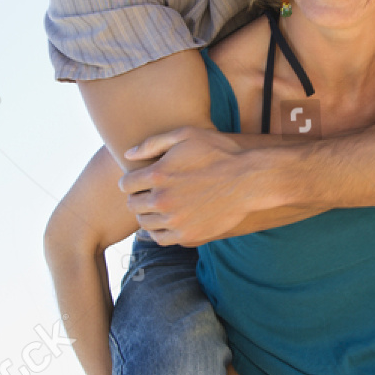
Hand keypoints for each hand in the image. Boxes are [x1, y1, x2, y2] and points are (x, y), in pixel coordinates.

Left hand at [121, 126, 258, 244]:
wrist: (249, 180)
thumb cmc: (219, 153)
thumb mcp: (186, 135)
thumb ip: (153, 143)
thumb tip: (128, 154)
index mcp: (158, 174)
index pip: (125, 184)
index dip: (132, 181)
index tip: (141, 181)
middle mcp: (162, 199)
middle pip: (132, 205)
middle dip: (138, 198)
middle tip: (150, 194)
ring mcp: (175, 220)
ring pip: (144, 223)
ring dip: (148, 215)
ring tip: (160, 207)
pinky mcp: (188, 235)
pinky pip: (161, 238)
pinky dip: (160, 231)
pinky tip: (168, 221)